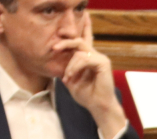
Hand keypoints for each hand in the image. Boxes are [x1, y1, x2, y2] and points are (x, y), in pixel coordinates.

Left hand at [56, 13, 125, 137]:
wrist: (98, 107)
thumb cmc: (87, 95)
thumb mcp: (71, 79)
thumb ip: (67, 68)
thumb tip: (58, 58)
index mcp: (89, 58)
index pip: (86, 37)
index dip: (85, 25)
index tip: (85, 13)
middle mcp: (95, 55)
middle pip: (78, 40)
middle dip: (65, 43)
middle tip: (54, 48)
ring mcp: (100, 58)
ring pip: (79, 51)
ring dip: (69, 65)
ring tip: (67, 77)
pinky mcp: (103, 63)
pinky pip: (84, 59)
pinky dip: (75, 68)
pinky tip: (71, 77)